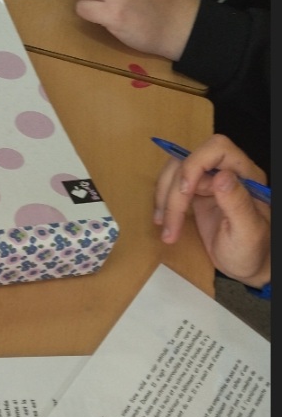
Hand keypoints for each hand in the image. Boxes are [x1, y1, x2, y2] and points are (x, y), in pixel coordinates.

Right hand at [154, 134, 269, 286]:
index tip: (184, 192)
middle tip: (170, 225)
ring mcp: (209, 182)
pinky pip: (172, 186)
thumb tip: (221, 177)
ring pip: (175, 171)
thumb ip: (237, 204)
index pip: (217, 149)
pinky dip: (163, 203)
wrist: (247, 266)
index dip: (195, 164)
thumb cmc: (253, 252)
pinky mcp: (196, 194)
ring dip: (164, 197)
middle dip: (173, 191)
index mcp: (245, 176)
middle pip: (189, 161)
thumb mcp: (248, 232)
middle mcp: (226, 172)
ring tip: (164, 226)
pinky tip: (164, 222)